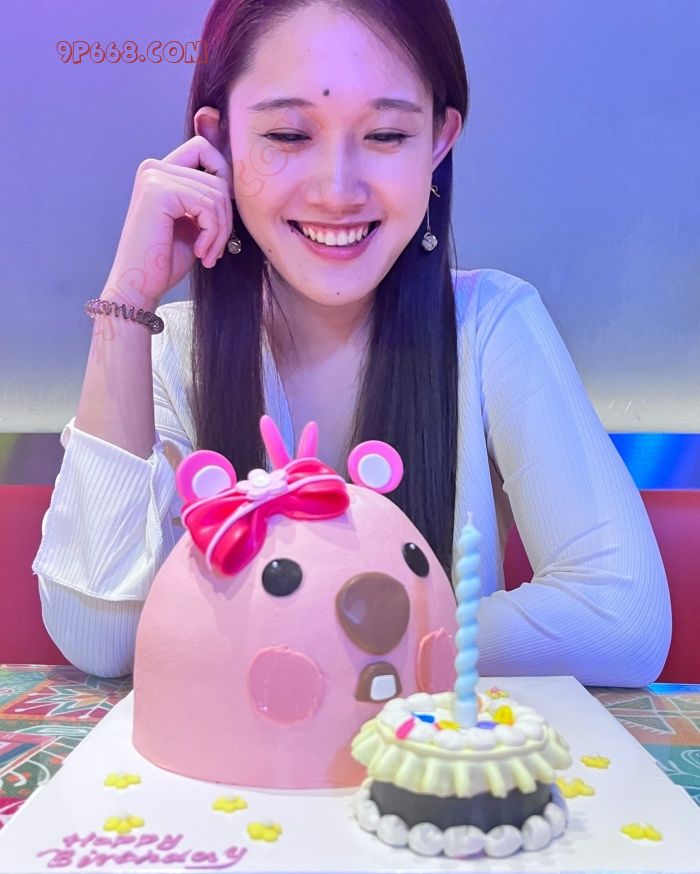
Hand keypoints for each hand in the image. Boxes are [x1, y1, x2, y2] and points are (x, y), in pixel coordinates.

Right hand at [104, 135, 233, 309]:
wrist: (138, 286)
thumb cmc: (165, 260)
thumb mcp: (193, 222)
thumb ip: (207, 198)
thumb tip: (237, 184)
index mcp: (160, 171)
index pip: (204, 149)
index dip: (223, 177)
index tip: (221, 217)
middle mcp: (153, 168)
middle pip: (217, 176)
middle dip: (226, 217)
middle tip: (217, 248)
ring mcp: (154, 177)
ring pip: (216, 193)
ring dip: (220, 231)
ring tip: (208, 254)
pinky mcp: (158, 192)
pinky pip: (207, 205)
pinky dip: (212, 234)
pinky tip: (200, 253)